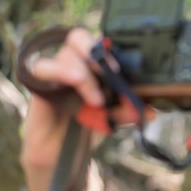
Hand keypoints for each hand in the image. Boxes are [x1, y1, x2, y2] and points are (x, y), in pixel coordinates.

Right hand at [20, 28, 151, 172]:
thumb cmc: (87, 128)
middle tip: (111, 73)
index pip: (100, 43)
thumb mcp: (113, 119)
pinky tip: (74, 81)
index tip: (123, 68)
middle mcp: (74, 63)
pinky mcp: (39, 82)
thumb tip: (151, 111)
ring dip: (86, 75)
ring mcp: (56, 70)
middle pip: (79, 37)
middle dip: (96, 50)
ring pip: (67, 54)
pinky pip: (43, 67)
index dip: (112, 49)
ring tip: (97, 100)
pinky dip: (60, 71)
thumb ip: (128, 111)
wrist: (61, 153)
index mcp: (93, 66)